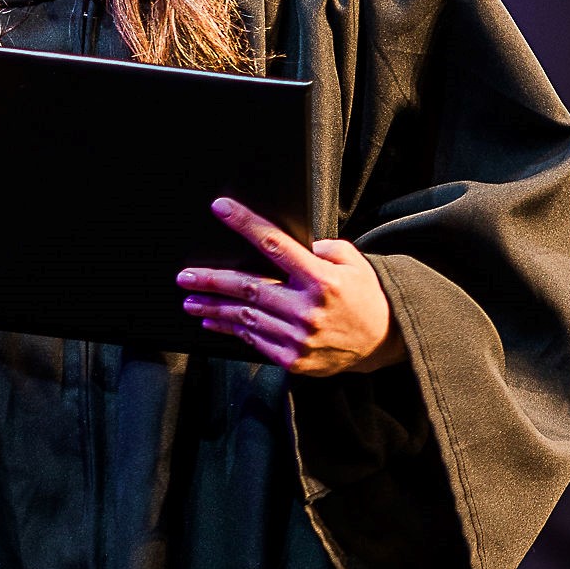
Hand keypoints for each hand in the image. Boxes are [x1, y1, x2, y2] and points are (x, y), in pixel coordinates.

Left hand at [178, 198, 405, 375]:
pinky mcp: (294, 360)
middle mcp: (308, 309)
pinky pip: (255, 342)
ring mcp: (300, 338)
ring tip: (190, 300)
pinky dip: (232, 330)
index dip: (245, 224)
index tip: (221, 208)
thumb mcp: (352, 261)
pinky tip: (214, 323)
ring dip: (214, 309)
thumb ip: (320, 248)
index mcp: (322, 278)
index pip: (275, 244)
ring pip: (246, 318)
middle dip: (212, 281)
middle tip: (184, 276)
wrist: (385, 341)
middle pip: (248, 288)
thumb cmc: (365, 295)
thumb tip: (284, 245)